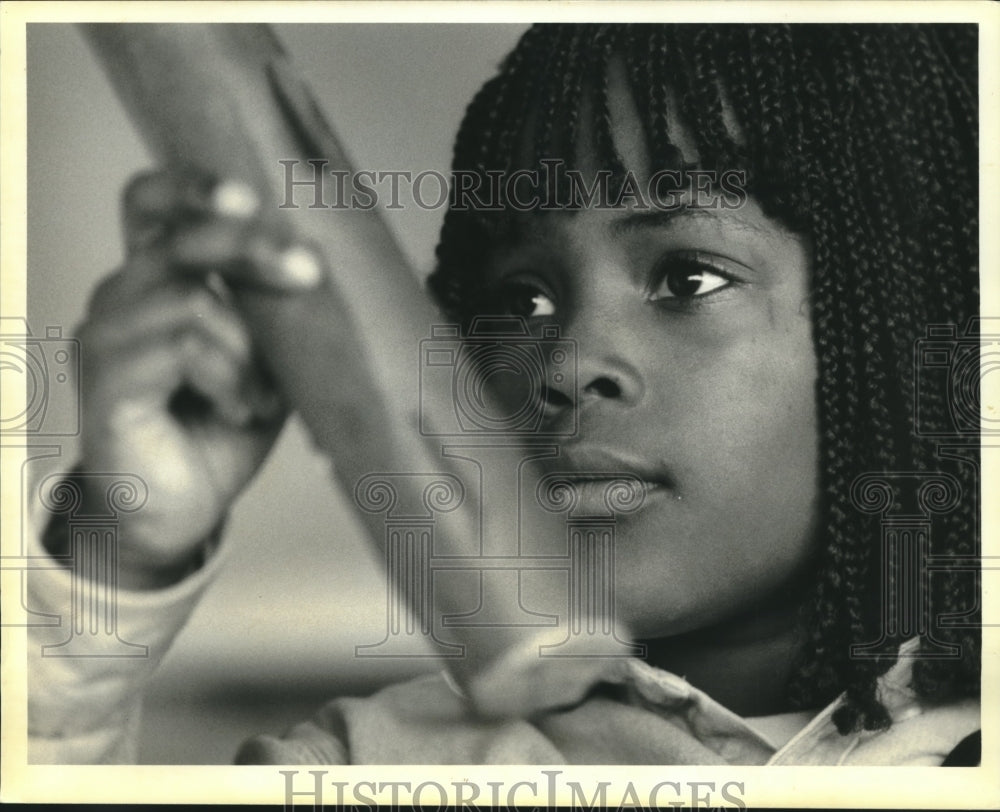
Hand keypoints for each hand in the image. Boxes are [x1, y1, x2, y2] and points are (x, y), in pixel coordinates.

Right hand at [75, 168, 322, 587]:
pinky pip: (182, 349)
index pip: (152, 203)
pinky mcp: (105, 382)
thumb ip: (276, 314)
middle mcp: (122, 296)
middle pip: (179, 239)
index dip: (191, 186)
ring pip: (190, 300)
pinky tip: (240, 407)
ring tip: (260, 396)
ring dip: (247, 350)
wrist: (179, 508)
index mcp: (158, 279)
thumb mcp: (265, 361)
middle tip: (308, 272)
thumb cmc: (219, 426)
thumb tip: (321, 269)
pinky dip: (229, 379)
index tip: (248, 196)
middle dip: (252, 248)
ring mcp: (105, 336)